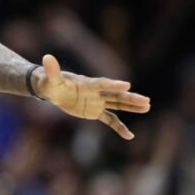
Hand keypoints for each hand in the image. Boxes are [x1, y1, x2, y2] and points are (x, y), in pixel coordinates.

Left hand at [35, 54, 150, 139]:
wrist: (53, 90)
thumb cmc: (51, 82)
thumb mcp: (50, 78)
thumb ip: (51, 70)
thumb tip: (47, 58)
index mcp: (86, 84)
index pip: (101, 84)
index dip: (112, 84)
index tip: (126, 84)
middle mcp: (95, 92)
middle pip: (115, 94)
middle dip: (129, 98)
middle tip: (146, 100)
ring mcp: (97, 101)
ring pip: (117, 104)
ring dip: (131, 107)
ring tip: (147, 107)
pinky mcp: (94, 111)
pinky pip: (109, 120)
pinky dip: (118, 127)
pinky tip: (129, 136)